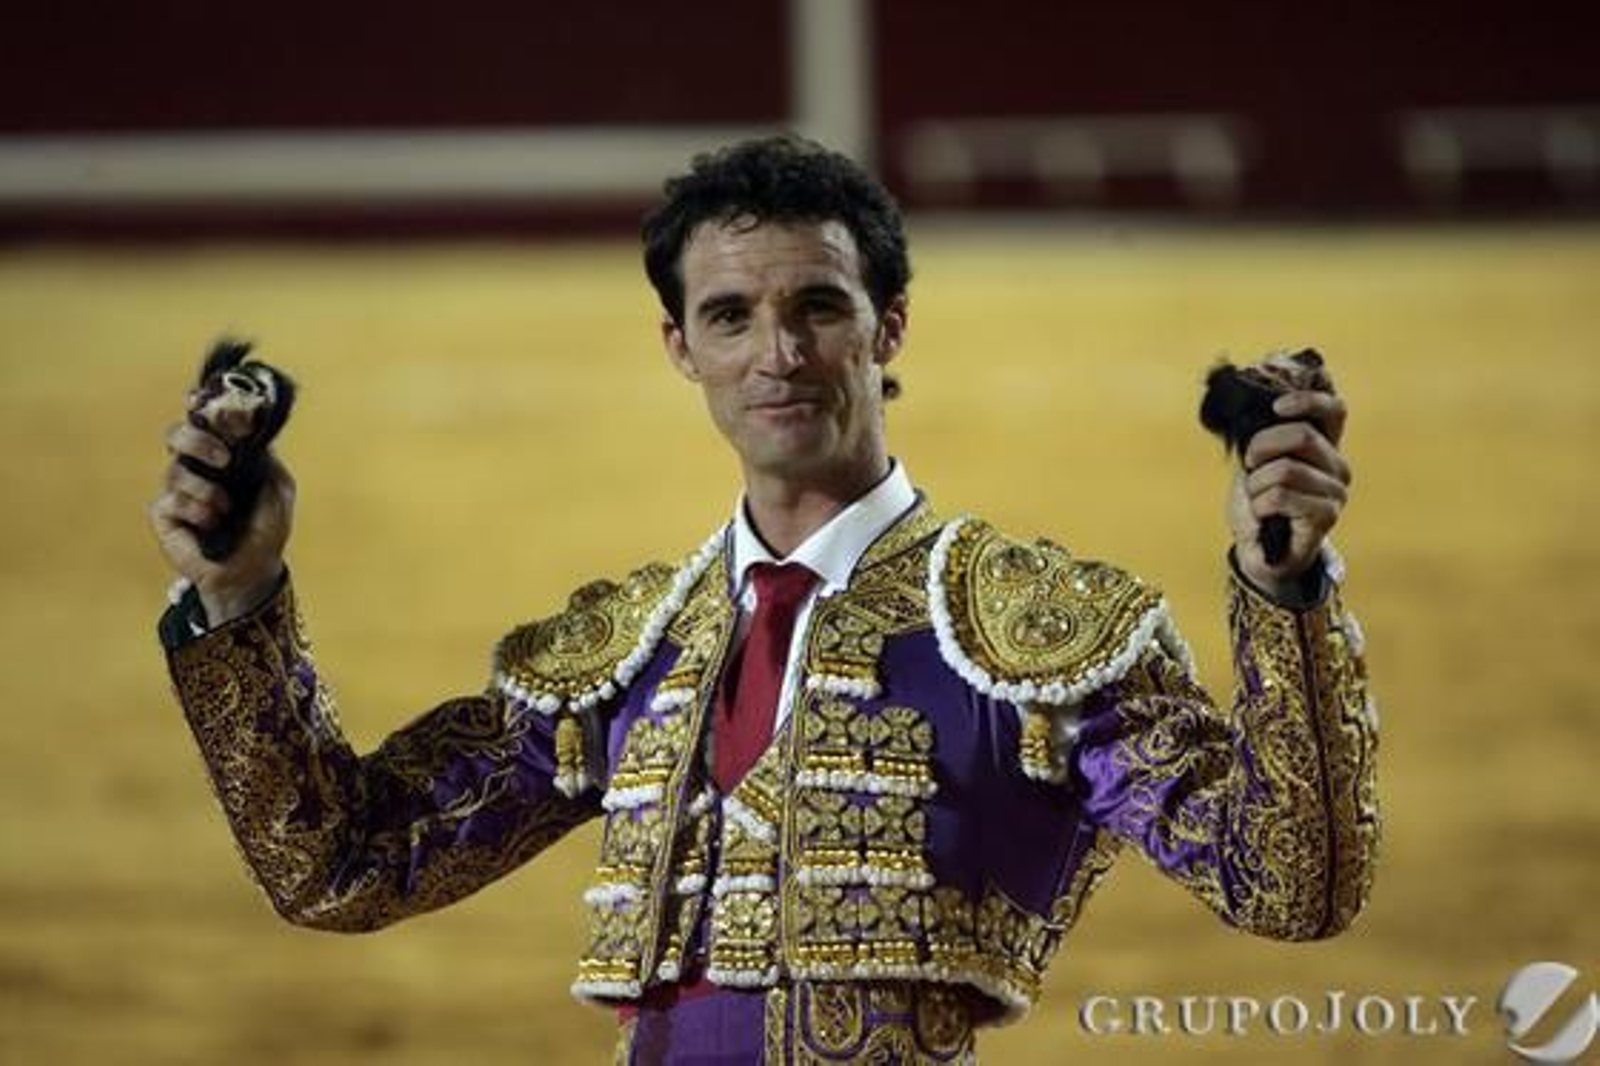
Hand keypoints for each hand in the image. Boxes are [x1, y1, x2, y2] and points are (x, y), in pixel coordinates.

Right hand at [149, 415, 294, 624]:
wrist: (253, 569)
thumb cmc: (264, 529)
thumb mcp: (278, 490)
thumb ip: (267, 460)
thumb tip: (253, 434)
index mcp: (222, 454)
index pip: (204, 421)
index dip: (202, 406)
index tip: (207, 400)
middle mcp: (196, 467)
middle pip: (177, 434)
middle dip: (197, 440)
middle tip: (223, 458)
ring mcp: (177, 490)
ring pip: (176, 470)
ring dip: (208, 490)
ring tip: (226, 510)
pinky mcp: (165, 515)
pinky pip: (171, 501)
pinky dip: (197, 512)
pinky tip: (212, 525)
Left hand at [1227, 388, 1350, 595]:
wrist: (1259, 551)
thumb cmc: (1259, 505)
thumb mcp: (1256, 465)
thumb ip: (1265, 439)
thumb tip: (1257, 416)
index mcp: (1323, 447)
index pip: (1333, 410)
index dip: (1307, 401)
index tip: (1276, 407)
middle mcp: (1337, 466)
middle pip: (1301, 435)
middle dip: (1261, 448)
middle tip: (1250, 466)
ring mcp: (1336, 492)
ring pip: (1285, 470)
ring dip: (1256, 485)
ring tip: (1257, 499)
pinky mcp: (1326, 515)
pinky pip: (1281, 496)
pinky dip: (1259, 505)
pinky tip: (1264, 516)